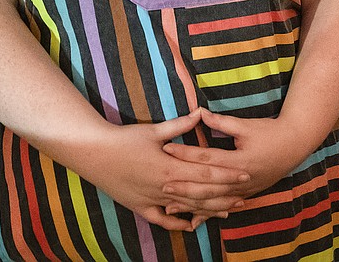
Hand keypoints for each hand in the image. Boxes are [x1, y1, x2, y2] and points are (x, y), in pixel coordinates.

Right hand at [77, 110, 250, 229]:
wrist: (93, 153)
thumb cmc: (124, 139)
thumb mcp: (154, 130)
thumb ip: (180, 125)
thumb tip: (200, 112)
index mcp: (170, 167)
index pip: (206, 174)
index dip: (227, 175)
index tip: (244, 175)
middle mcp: (164, 187)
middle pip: (201, 194)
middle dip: (224, 196)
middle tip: (244, 197)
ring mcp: (152, 199)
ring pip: (186, 209)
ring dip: (207, 211)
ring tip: (227, 212)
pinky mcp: (140, 206)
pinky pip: (161, 219)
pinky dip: (177, 223)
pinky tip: (191, 226)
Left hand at [163, 108, 309, 200]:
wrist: (295, 145)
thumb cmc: (270, 131)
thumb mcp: (246, 125)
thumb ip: (222, 122)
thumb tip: (199, 113)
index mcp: (240, 160)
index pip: (207, 158)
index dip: (186, 153)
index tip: (167, 149)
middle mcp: (242, 179)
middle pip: (208, 185)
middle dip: (184, 186)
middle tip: (162, 184)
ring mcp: (245, 190)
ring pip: (214, 201)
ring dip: (192, 205)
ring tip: (170, 207)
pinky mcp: (247, 195)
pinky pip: (224, 207)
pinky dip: (209, 213)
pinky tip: (194, 220)